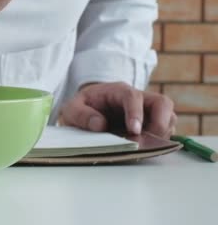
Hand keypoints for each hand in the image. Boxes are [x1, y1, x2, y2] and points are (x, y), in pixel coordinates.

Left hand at [59, 82, 176, 137]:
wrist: (85, 111)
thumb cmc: (81, 107)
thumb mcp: (72, 109)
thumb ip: (82, 115)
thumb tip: (99, 125)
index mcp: (117, 91)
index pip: (133, 97)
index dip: (136, 113)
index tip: (134, 130)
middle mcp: (137, 98)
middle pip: (162, 103)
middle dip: (160, 122)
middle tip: (148, 140)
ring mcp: (146, 111)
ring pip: (168, 117)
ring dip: (162, 133)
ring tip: (145, 146)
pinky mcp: (150, 124)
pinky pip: (165, 130)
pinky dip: (160, 140)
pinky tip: (146, 148)